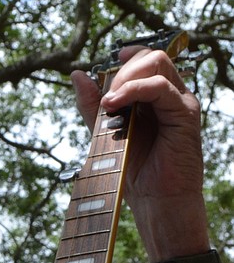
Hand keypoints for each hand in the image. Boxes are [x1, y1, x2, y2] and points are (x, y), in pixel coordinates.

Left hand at [71, 46, 209, 257]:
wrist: (156, 205)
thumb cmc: (135, 174)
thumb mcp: (106, 134)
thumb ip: (93, 106)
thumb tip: (77, 74)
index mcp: (156, 99)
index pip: (145, 61)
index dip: (125, 58)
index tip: (105, 66)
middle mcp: (171, 97)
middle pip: (151, 57)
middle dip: (121, 70)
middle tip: (105, 98)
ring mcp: (180, 103)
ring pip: (157, 64)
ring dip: (125, 78)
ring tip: (108, 103)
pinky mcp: (185, 114)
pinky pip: (160, 87)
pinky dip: (134, 89)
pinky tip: (115, 105)